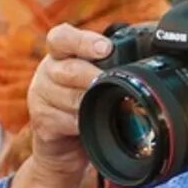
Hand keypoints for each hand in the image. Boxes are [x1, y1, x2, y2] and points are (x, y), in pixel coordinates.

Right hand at [14, 24, 109, 187]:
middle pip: (67, 69)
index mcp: (61, 54)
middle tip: (108, 81)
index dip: (82, 41)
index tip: (105, 48)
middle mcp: (47, 71)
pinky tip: (90, 125)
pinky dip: (81, 124)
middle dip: (92, 76)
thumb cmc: (88, 106)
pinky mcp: (41, 122)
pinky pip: (63, 120)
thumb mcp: (96, 81)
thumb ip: (111, 67)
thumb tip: (147, 61)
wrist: (66, 149)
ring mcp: (40, 96)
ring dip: (89, 103)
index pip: (61, 37)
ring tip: (105, 107)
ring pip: (67, 97)